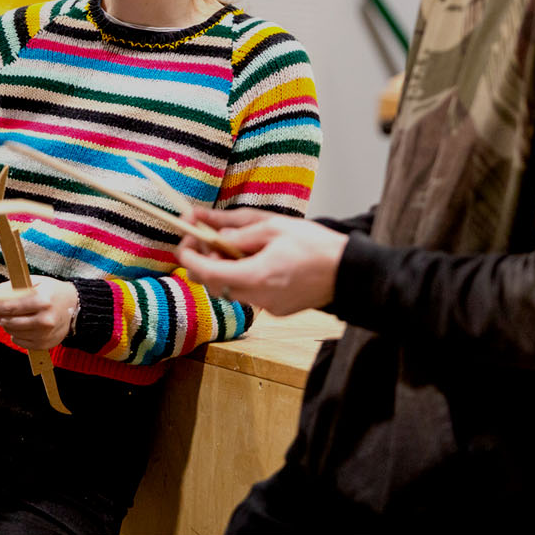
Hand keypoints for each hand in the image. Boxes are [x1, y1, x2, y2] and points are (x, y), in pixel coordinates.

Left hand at [0, 276, 78, 350]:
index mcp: (42, 300)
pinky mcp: (44, 345)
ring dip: (7, 323)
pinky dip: (16, 332)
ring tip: (17, 314)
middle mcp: (44, 319)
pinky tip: (25, 324)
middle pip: (7, 321)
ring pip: (10, 332)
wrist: (76, 307)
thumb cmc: (52, 292)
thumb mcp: (35, 282)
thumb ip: (13, 287)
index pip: (9, 305)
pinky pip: (18, 341)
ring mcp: (44, 334)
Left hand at [178, 207, 346, 316]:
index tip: (185, 239)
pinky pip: (248, 294)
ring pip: (229, 290)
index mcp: (254, 276)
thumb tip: (203, 223)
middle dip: (204, 261)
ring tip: (236, 247)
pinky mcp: (277, 310)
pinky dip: (243, 277)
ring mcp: (267, 308)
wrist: (350, 272)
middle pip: (213, 284)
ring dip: (224, 269)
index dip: (189, 256)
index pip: (205, 272)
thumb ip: (234, 229)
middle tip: (209, 239)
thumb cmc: (315, 244)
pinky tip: (256, 261)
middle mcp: (257, 298)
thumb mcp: (272, 226)